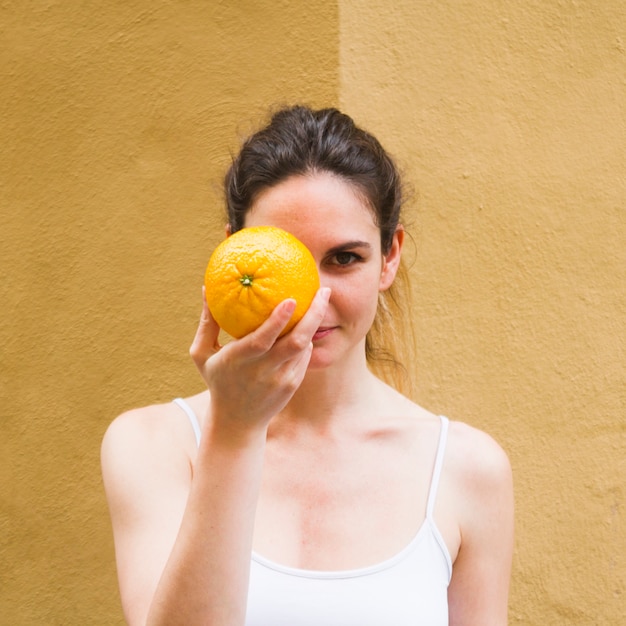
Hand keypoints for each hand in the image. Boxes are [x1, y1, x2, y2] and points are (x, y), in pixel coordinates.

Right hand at [189, 287, 330, 435]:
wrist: (236, 422)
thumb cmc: (217, 380)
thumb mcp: (202, 354)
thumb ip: (207, 323)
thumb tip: (206, 288)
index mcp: (239, 360)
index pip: (262, 340)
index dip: (278, 320)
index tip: (292, 299)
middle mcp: (263, 371)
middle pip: (295, 342)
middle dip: (314, 315)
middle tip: (324, 290)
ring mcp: (281, 380)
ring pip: (304, 347)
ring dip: (312, 323)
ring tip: (319, 300)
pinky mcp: (293, 384)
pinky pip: (305, 355)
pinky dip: (306, 339)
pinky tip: (307, 325)